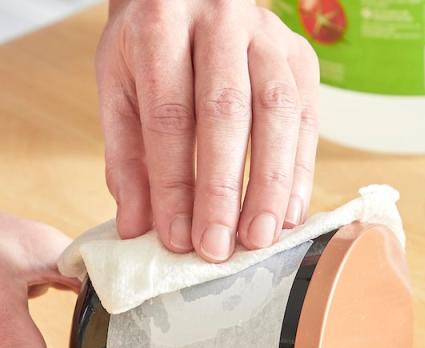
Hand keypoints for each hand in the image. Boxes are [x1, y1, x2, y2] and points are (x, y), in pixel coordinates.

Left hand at [97, 0, 319, 260]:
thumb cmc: (148, 48)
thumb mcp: (118, 90)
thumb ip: (126, 158)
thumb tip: (135, 228)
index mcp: (162, 25)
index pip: (169, 115)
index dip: (174, 183)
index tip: (177, 238)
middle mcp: (219, 20)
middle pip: (226, 112)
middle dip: (222, 189)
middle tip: (218, 247)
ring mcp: (267, 34)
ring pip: (276, 112)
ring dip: (270, 184)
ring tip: (259, 238)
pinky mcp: (300, 53)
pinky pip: (306, 116)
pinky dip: (298, 170)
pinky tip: (287, 213)